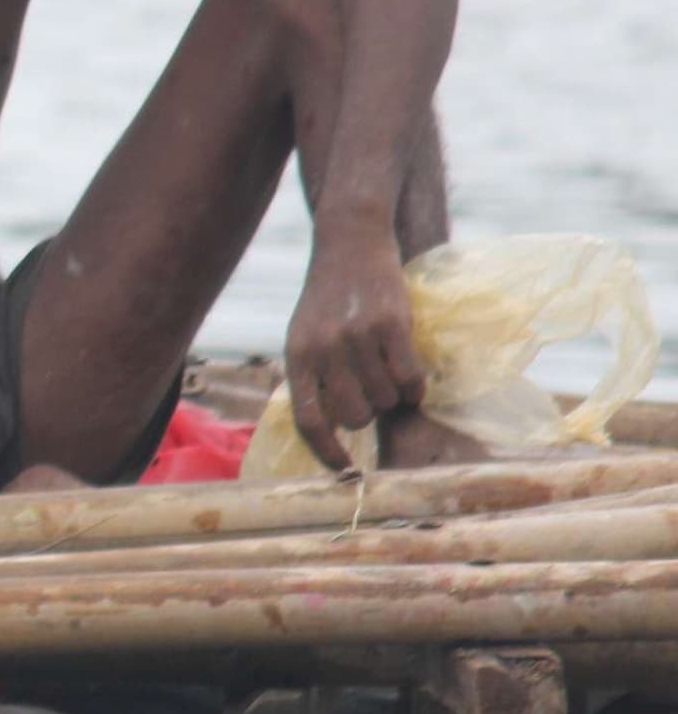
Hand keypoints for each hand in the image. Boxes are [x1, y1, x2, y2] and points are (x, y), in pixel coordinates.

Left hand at [287, 238, 425, 470]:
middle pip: (354, 416)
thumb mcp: (303, 338)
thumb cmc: (326, 300)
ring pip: (385, 400)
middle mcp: (324, 350)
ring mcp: (358, 337)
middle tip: (373, 395)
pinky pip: (409, 378)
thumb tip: (328, 431)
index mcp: (296, 358)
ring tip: (388, 374)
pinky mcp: (392, 324)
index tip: (344, 469)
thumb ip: (311, 379)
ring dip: (393, 398)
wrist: (349, 244)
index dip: (327, 452)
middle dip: (368, 415)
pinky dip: (415, 387)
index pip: (308, 421)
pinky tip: (412, 378)